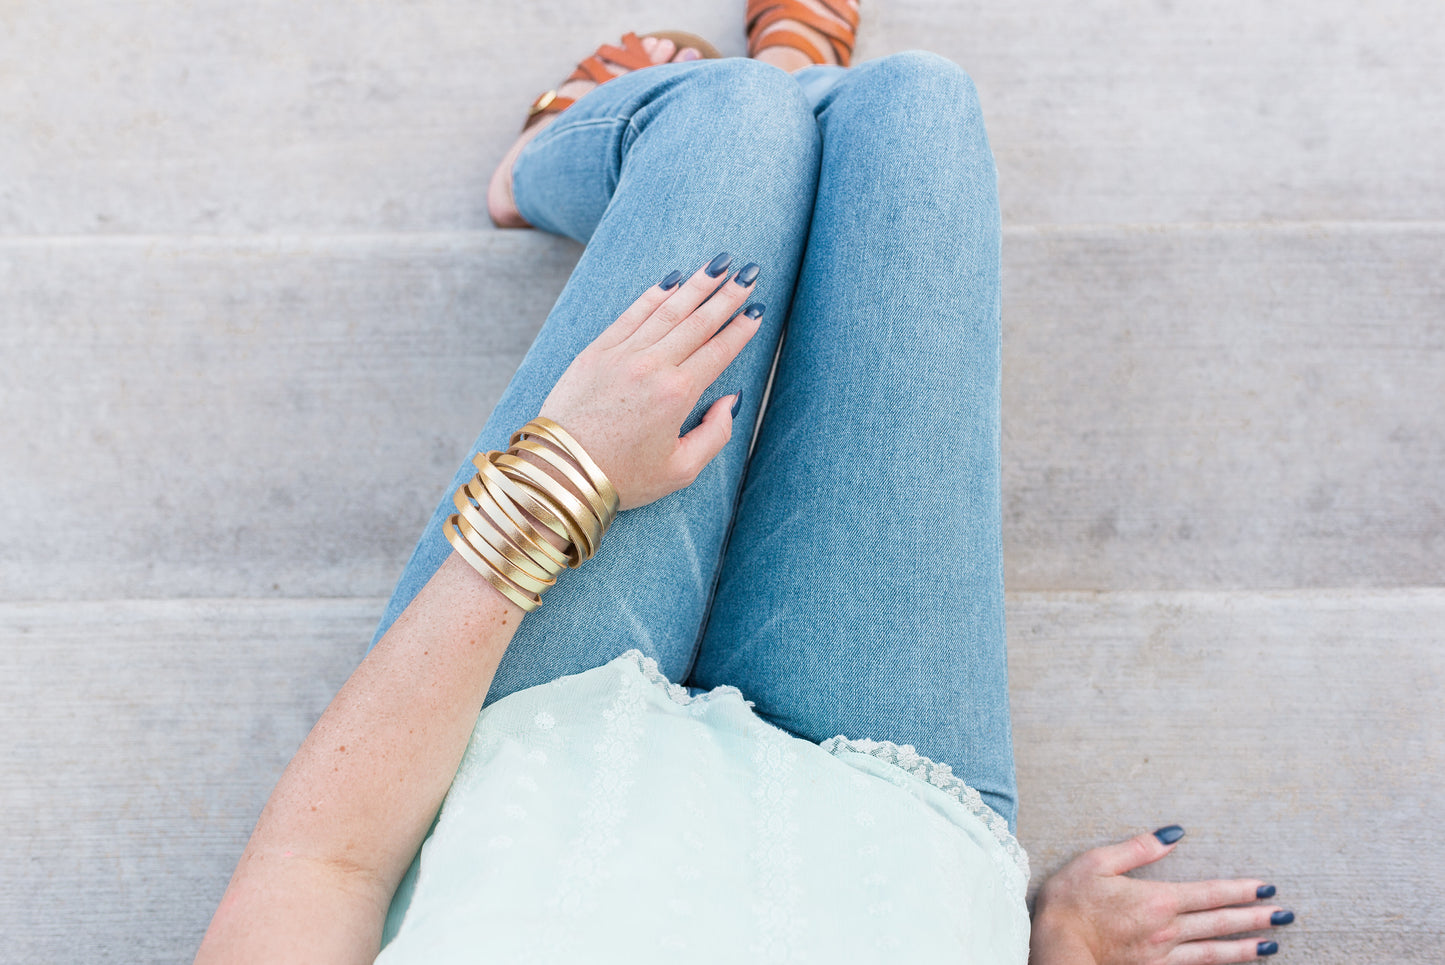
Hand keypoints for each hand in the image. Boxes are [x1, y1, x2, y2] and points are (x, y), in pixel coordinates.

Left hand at [537, 254, 762, 509]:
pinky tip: (672, 280)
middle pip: (698, 322)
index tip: (759, 310)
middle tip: (748, 273)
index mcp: (678, 395)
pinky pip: (632, 314)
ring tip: (719, 265)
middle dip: (727, 296)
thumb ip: (715, 434)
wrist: (560, 470)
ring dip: (696, 285)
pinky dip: (654, 295)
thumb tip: (731, 400)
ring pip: (668, 310)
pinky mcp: (596, 351)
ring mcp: (622, 354)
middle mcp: (652, 366)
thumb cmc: (622, 477)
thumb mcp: (681, 471)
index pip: (719, 351)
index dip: (742, 329)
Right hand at [1029, 827, 1293, 964]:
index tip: (1267, 888)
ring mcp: (1162, 956)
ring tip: (1272, 945)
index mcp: (1157, 899)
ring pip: (1214, 953)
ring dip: (1245, 948)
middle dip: (1255, 918)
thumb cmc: (1070, 904)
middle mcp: (1167, 930)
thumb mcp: (1096, 863)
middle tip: (1286, 915)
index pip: (1210, 893)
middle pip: (1219, 923)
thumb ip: (1137, 848)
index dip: (1241, 890)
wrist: (1056, 950)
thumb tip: (1172, 833)